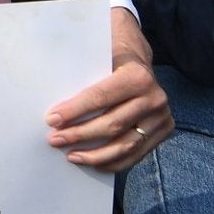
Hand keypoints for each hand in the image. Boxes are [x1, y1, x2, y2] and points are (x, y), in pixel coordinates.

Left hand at [45, 8, 168, 170]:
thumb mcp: (99, 51)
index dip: (74, 111)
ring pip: (125, 145)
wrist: (140, 58)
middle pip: (112, 124)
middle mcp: (155, 97)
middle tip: (54, 140)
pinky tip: (93, 163)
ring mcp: (162, 116)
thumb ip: (81, 68)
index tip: (51, 120)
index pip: (100, 97)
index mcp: (138, 75)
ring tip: (70, 156)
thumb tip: (49, 90)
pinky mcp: (164, 130)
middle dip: (80, 135)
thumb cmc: (112, 55)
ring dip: (94, 155)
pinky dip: (113, 162)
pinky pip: (136, 154)